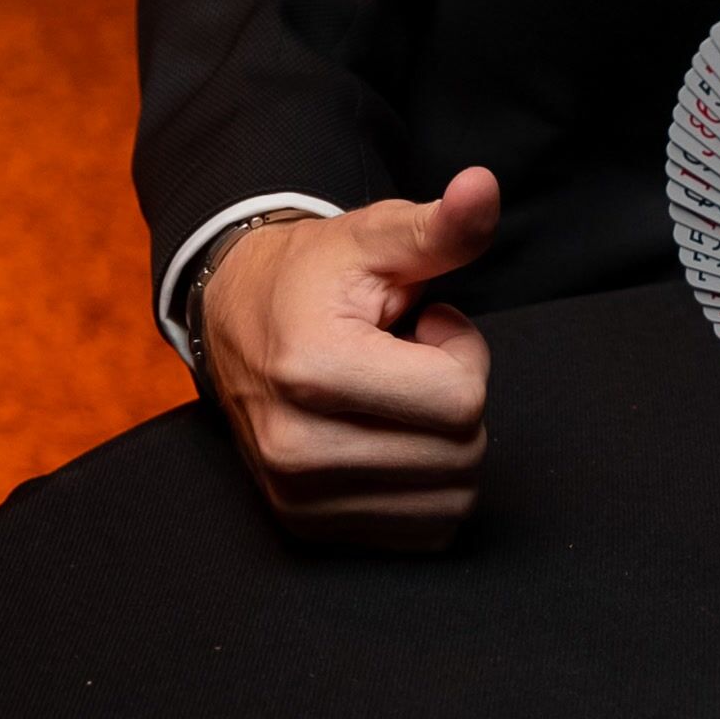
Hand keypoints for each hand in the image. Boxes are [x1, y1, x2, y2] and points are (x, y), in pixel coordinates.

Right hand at [200, 168, 497, 548]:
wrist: (234, 318)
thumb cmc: (314, 276)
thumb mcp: (376, 237)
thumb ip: (440, 225)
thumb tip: (486, 186)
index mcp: (312, 369)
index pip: (462, 399)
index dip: (462, 351)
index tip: (424, 325)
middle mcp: (297, 448)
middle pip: (463, 452)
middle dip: (455, 396)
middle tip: (408, 357)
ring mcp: (299, 498)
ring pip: (452, 499)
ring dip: (442, 444)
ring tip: (394, 394)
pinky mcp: (306, 526)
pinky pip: (424, 532)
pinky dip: (427, 486)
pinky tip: (388, 435)